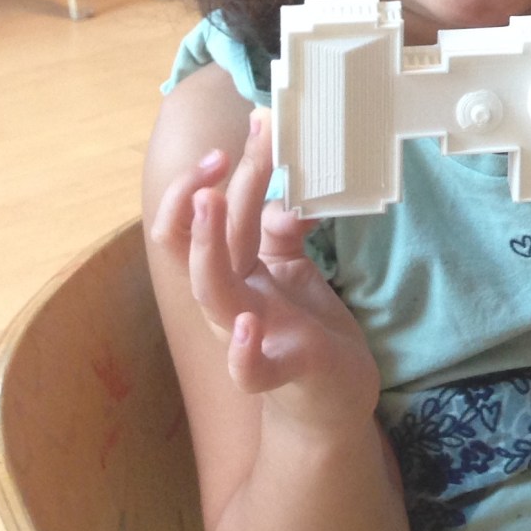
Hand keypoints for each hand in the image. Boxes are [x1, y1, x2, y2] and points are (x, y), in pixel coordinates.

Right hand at [150, 108, 379, 428]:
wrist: (330, 404)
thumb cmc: (306, 331)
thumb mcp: (294, 269)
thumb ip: (280, 230)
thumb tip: (283, 190)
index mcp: (236, 271)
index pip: (216, 212)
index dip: (226, 169)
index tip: (255, 125)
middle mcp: (232, 300)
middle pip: (200, 241)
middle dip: (204, 192)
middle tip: (225, 151)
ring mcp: (250, 336)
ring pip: (211, 292)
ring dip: (207, 247)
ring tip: (209, 203)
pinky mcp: (281, 373)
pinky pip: (250, 370)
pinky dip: (244, 351)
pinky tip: (248, 327)